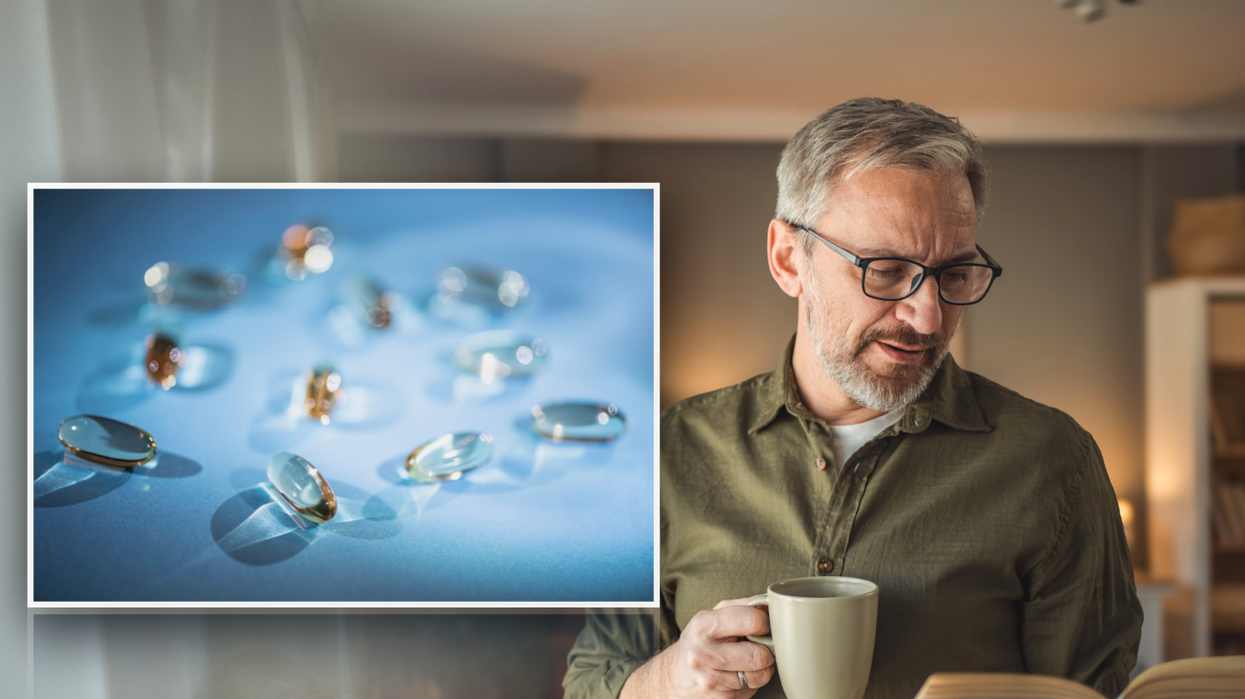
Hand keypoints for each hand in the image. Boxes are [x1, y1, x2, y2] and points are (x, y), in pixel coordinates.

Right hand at [622, 597, 775, 697]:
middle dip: (767, 650)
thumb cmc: (699, 641)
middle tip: (761, 646)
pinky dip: (752, 681)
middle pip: (758, 655)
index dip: (766, 622)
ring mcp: (710, 680)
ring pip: (760, 675)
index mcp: (704, 625)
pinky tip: (739, 674)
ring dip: (763, 668)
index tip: (764, 625)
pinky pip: (753, 689)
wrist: (673, 675)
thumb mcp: (712, 616)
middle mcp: (703, 654)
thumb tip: (771, 601)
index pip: (750, 620)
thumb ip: (742, 606)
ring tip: (750, 661)